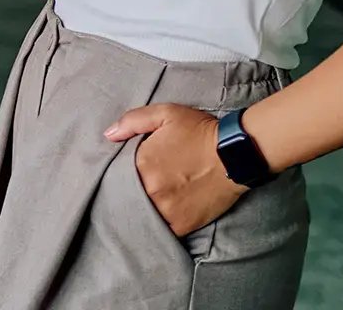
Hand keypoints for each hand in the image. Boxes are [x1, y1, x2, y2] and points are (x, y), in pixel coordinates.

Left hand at [104, 103, 245, 237]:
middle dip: (134, 189)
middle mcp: (151, 191)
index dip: (123, 171)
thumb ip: (132, 121)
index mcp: (142, 164)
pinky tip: (167, 210)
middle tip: (147, 183)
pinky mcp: (182, 226)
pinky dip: (161, 221)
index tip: (130, 170)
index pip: (119, 173)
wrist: (234, 154)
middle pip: (131, 194)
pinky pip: (162, 228)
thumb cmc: (198, 131)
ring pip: (145, 212)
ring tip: (157, 196)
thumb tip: (108, 134)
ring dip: (146, 207)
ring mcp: (166, 210)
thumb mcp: (164, 114)